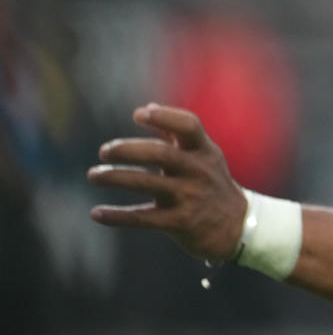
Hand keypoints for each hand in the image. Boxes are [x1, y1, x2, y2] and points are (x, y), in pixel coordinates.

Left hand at [87, 103, 246, 260]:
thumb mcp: (206, 157)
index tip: (138, 115)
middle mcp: (198, 172)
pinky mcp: (180, 223)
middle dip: (127, 149)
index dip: (164, 117)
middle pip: (160, 153)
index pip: (188, 126)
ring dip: (114, 178)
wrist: (237, 227)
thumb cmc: (213, 185)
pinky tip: (97, 213)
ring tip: (93, 176)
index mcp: (204, 152)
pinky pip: (143, 218)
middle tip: (104, 152)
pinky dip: (117, 216)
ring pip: (145, 183)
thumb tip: (148, 107)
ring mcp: (189, 198)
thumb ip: (179, 135)